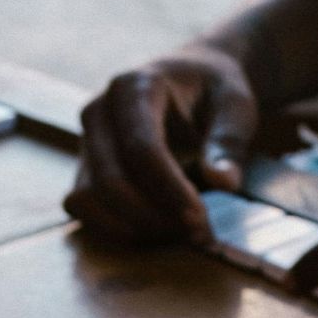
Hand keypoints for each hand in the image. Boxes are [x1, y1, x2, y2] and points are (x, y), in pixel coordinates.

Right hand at [63, 46, 258, 244]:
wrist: (184, 83)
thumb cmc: (210, 93)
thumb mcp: (234, 105)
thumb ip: (228, 142)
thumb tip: (224, 182)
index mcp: (133, 87)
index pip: (141, 147)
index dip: (169, 189)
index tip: (199, 218)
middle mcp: (99, 112)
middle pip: (110, 179)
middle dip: (153, 216)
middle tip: (197, 233)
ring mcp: (85, 141)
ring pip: (88, 198)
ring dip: (132, 227)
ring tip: (179, 234)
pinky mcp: (83, 168)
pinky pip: (82, 208)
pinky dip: (115, 228)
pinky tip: (156, 232)